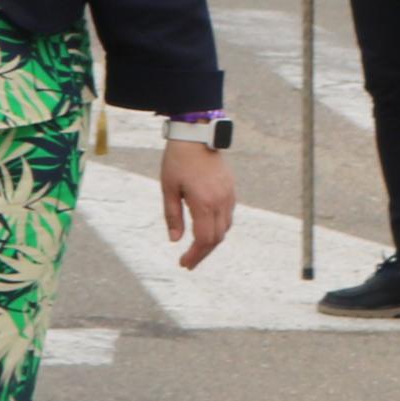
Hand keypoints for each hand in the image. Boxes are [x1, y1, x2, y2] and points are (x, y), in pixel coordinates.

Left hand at [161, 141, 236, 266]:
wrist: (197, 136)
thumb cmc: (177, 161)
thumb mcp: (168, 188)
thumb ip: (172, 215)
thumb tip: (175, 240)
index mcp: (204, 202)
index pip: (205, 239)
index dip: (195, 254)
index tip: (184, 263)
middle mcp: (221, 201)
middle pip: (217, 238)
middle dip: (203, 253)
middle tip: (188, 263)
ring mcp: (229, 196)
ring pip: (225, 228)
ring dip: (211, 242)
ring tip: (195, 251)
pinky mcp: (231, 190)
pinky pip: (227, 216)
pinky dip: (218, 229)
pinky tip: (206, 232)